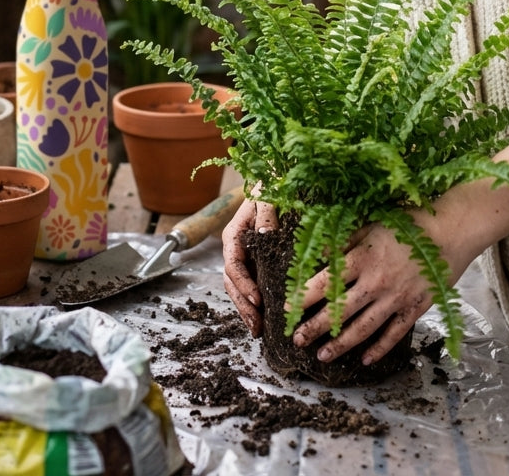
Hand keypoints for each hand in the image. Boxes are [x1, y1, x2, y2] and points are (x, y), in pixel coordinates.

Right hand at [222, 188, 277, 336]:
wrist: (276, 178)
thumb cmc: (271, 184)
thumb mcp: (268, 194)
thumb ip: (265, 212)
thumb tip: (264, 234)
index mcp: (233, 235)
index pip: (233, 265)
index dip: (244, 285)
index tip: (258, 300)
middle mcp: (236, 248)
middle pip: (232, 282)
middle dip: (243, 306)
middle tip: (257, 326)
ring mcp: (246, 256)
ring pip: (239, 287)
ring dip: (246, 309)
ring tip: (259, 330)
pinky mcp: (257, 260)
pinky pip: (252, 284)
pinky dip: (255, 302)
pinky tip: (265, 318)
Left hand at [291, 216, 465, 365]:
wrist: (450, 232)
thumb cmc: (408, 223)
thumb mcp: (371, 225)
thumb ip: (345, 241)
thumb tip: (318, 253)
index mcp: (362, 258)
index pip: (326, 282)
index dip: (304, 297)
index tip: (288, 309)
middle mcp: (376, 282)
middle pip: (340, 310)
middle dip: (315, 327)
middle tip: (297, 340)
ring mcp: (396, 298)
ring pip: (363, 328)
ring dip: (341, 344)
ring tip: (322, 356)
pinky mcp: (415, 308)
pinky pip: (394, 334)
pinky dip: (379, 348)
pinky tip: (365, 360)